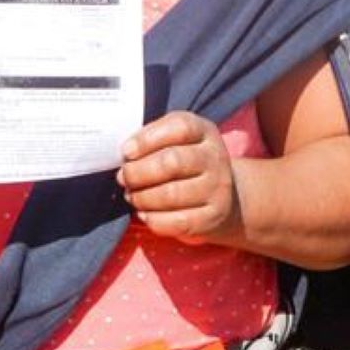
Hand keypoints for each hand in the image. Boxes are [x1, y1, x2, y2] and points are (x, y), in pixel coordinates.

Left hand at [117, 112, 240, 245]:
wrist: (226, 199)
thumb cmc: (186, 166)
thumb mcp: (177, 142)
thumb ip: (152, 140)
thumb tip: (125, 155)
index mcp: (204, 132)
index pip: (180, 128)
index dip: (147, 139)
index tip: (126, 152)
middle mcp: (215, 158)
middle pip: (172, 161)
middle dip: (138, 172)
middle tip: (124, 178)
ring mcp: (217, 189)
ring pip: (171, 194)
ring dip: (141, 197)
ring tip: (132, 196)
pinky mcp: (213, 217)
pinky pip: (176, 222)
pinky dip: (153, 219)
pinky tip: (145, 213)